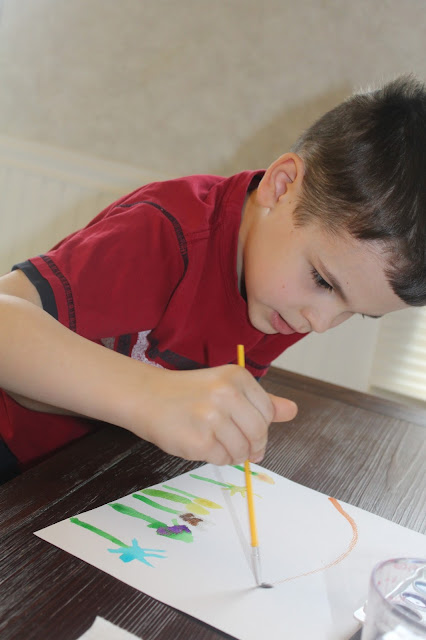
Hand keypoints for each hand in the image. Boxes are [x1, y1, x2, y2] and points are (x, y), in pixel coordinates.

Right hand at [128, 364, 297, 465]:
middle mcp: (226, 394)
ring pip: (242, 450)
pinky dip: (215, 458)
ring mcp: (212, 418)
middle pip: (259, 434)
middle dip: (252, 446)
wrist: (145, 396)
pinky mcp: (199, 441)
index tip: (246, 429)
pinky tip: (201, 444)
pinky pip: (222, 460)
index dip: (259, 427)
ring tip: (214, 441)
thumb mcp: (226, 386)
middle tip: (237, 444)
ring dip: (232, 453)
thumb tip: (292, 410)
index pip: (268, 413)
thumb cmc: (188, 392)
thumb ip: (261, 401)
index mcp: (237, 377)